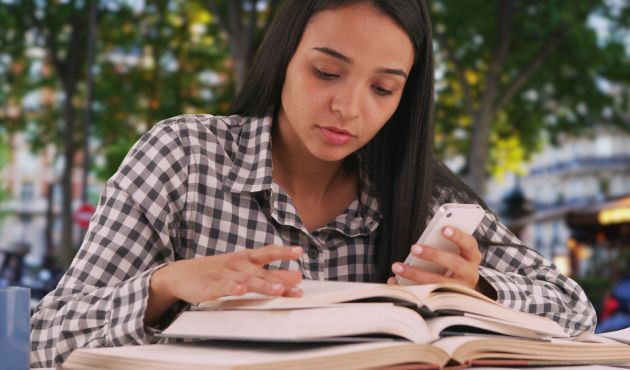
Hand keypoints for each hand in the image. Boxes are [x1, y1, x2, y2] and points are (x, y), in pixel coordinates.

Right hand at [145, 245, 302, 324]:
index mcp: (245, 258)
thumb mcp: (241, 268)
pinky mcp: (210, 287)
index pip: (268, 252)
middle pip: (262, 272)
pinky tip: (240, 290)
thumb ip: (266, 273)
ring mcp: (224, 275)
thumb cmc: (215, 271)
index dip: (284, 252)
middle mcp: (237, 265)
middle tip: (297, 282)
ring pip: (247, 280)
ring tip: (278, 290)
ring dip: (263, 285)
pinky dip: (232, 288)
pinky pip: (223, 288)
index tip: (299, 251)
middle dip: (280, 278)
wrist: (180, 274)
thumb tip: (293, 279)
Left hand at [387, 226, 480, 289]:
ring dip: (415, 274)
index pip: (469, 244)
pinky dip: (407, 287)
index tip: (443, 228)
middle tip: (414, 248)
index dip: (458, 236)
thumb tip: (422, 243)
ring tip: (397, 266)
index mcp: (472, 257)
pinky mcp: (444, 301)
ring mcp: (459, 290)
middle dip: (434, 255)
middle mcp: (469, 274)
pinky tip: (394, 281)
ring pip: (437, 282)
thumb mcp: (454, 253)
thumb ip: (443, 244)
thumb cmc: (453, 263)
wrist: (462, 292)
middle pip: (454, 263)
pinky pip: (424, 295)